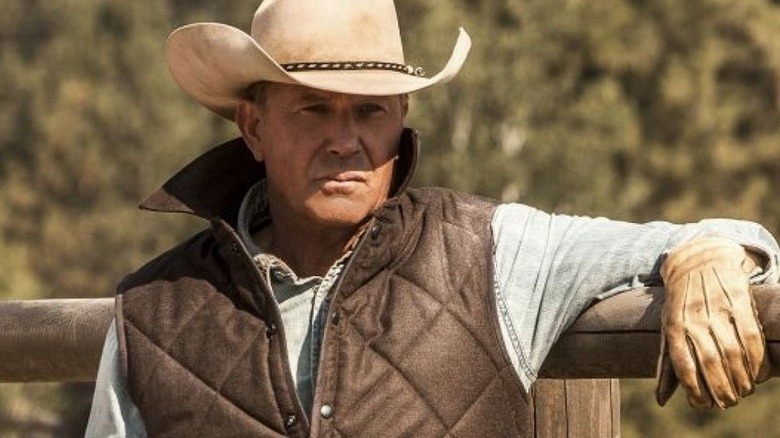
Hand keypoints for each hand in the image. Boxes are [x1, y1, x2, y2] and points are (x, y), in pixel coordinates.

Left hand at [656, 236, 769, 408]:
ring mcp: (717, 309)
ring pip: (734, 353)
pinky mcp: (738, 300)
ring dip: (742, 379)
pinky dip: (757, 360)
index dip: (695, 390)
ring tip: (744, 390)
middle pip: (711, 364)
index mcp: (674, 326)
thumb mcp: (667, 326)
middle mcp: (694, 318)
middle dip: (722, 390)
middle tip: (729, 402)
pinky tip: (758, 373)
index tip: (703, 405)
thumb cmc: (681, 302)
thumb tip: (660, 399)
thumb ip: (666, 362)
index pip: (684, 366)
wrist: (699, 260)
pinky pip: (751, 336)